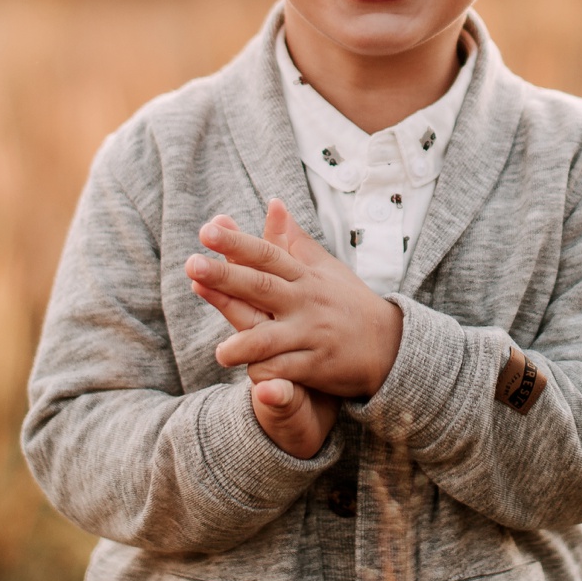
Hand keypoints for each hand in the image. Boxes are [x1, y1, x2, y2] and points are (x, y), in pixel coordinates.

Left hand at [189, 218, 337, 458]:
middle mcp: (306, 301)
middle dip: (226, 277)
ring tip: (219, 352)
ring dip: (245, 345)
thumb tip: (272, 203)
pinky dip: (269, 374)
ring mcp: (312, 334)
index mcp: (304, 276)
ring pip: (273, 338)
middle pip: (262, 287)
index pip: (266, 254)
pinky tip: (250, 377)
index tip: (207, 229)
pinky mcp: (318, 365)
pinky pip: (288, 370)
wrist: (389, 344)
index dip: (237, 242)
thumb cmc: (348, 302)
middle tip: (192, 264)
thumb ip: (292, 241)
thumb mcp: (323, 268)